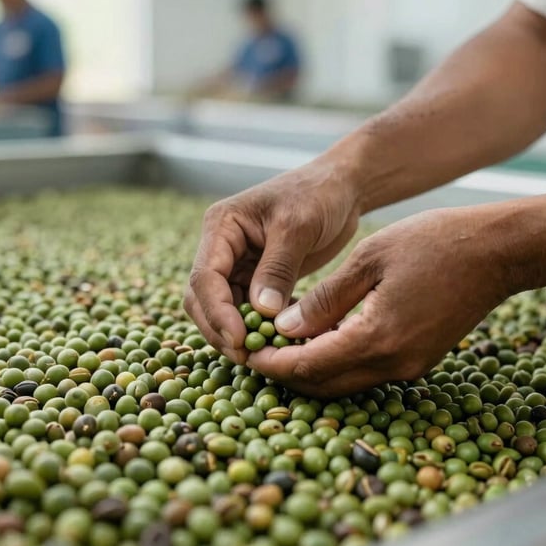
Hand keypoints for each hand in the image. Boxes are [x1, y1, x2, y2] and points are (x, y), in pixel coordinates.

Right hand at [184, 158, 361, 362]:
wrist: (341, 188)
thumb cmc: (318, 195)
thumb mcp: (298, 227)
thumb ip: (277, 268)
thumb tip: (261, 311)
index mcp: (222, 227)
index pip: (204, 277)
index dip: (217, 312)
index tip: (239, 339)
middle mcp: (222, 248)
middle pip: (204, 299)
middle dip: (221, 330)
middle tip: (248, 357)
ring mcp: (237, 264)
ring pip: (222, 310)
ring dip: (238, 334)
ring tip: (264, 355)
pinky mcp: (257, 279)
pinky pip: (248, 311)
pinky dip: (258, 328)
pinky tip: (279, 342)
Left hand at [248, 207, 516, 396]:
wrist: (498, 251)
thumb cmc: (434, 242)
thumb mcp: (369, 259)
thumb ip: (324, 299)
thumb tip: (284, 329)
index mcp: (377, 338)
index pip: (308, 366)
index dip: (272, 364)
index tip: (244, 353)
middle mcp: (394, 364)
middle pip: (324, 384)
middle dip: (285, 374)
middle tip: (254, 354)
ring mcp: (410, 366)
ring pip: (345, 382)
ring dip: (310, 370)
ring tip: (278, 347)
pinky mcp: (419, 359)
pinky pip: (366, 370)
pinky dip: (336, 361)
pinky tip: (319, 339)